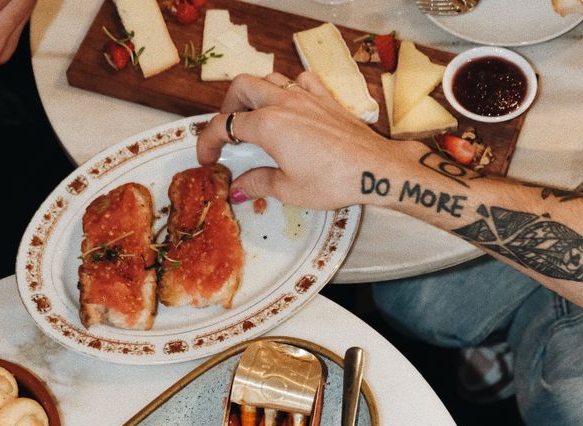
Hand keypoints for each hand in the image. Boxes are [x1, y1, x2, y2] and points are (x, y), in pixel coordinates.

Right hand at [196, 71, 412, 209]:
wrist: (375, 169)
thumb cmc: (333, 181)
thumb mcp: (288, 189)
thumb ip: (257, 183)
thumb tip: (239, 188)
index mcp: (267, 125)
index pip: (225, 125)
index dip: (208, 141)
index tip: (207, 158)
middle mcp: (283, 103)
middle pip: (241, 87)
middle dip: (227, 106)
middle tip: (228, 131)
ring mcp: (306, 97)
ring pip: (269, 78)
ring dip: (254, 95)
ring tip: (253, 118)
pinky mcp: (325, 99)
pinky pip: (299, 80)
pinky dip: (286, 88)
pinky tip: (288, 106)